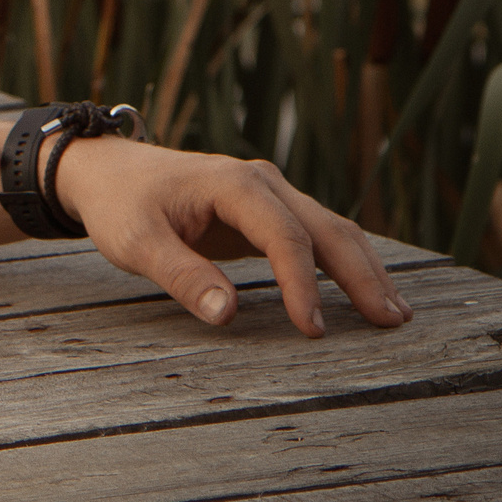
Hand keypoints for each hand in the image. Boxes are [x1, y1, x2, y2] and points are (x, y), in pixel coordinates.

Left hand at [51, 136, 414, 335]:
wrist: (106, 171)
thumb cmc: (119, 204)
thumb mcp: (135, 242)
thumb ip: (181, 275)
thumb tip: (228, 315)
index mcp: (233, 184)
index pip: (285, 237)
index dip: (302, 285)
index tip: (312, 330)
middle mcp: (261, 182)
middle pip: (326, 228)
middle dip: (362, 275)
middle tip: (391, 322)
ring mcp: (268, 194)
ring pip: (329, 230)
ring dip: (364, 269)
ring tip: (395, 314)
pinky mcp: (266, 210)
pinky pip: (314, 236)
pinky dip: (342, 263)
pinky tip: (365, 292)